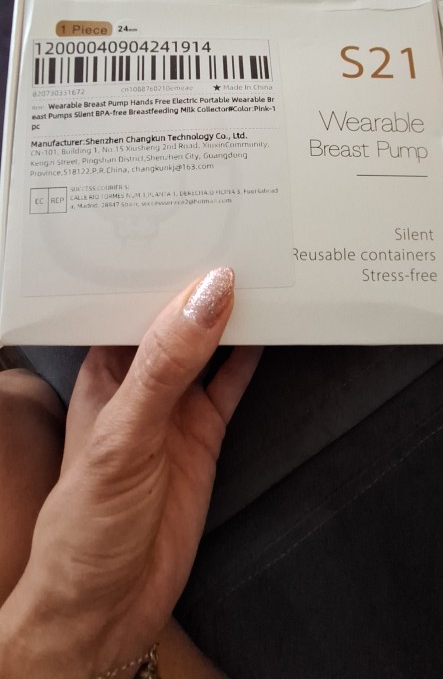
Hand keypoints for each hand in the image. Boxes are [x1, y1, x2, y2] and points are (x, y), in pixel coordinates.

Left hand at [0, 268, 259, 677]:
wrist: (108, 603)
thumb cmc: (87, 522)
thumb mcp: (124, 433)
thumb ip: (167, 364)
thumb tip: (207, 296)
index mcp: (103, 368)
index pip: (133, 302)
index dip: (162, 267)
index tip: (198, 227)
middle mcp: (140, 381)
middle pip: (176, 319)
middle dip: (202, 285)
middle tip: (241, 238)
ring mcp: (174, 408)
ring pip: (209, 346)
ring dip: (232, 317)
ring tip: (264, 272)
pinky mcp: (204, 435)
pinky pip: (232, 385)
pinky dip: (252, 360)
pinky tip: (269, 332)